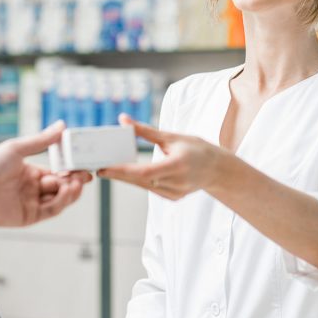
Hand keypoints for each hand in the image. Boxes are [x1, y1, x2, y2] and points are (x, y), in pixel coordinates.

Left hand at [0, 121, 91, 226]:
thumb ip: (42, 140)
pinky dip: (61, 201)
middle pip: (61, 187)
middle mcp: (32, 188)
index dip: (71, 169)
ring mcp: (31, 203)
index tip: (84, 165)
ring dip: (70, 191)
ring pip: (59, 200)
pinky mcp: (29, 216)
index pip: (57, 172)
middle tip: (85, 175)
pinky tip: (65, 191)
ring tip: (77, 182)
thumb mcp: (18, 148)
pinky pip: (51, 210)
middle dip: (74, 181)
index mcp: (30, 172)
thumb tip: (61, 126)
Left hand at [98, 114, 225, 200]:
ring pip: (143, 186)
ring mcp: (175, 193)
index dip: (121, 171)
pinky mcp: (173, 198)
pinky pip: (150, 189)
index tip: (103, 168)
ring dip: (125, 178)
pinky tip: (128, 175)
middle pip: (139, 181)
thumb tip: (123, 120)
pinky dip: (138, 181)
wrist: (218, 169)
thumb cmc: (196, 149)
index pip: (143, 172)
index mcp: (177, 165)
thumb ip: (145, 131)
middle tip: (98, 167)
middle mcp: (177, 183)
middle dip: (117, 174)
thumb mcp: (172, 136)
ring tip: (108, 169)